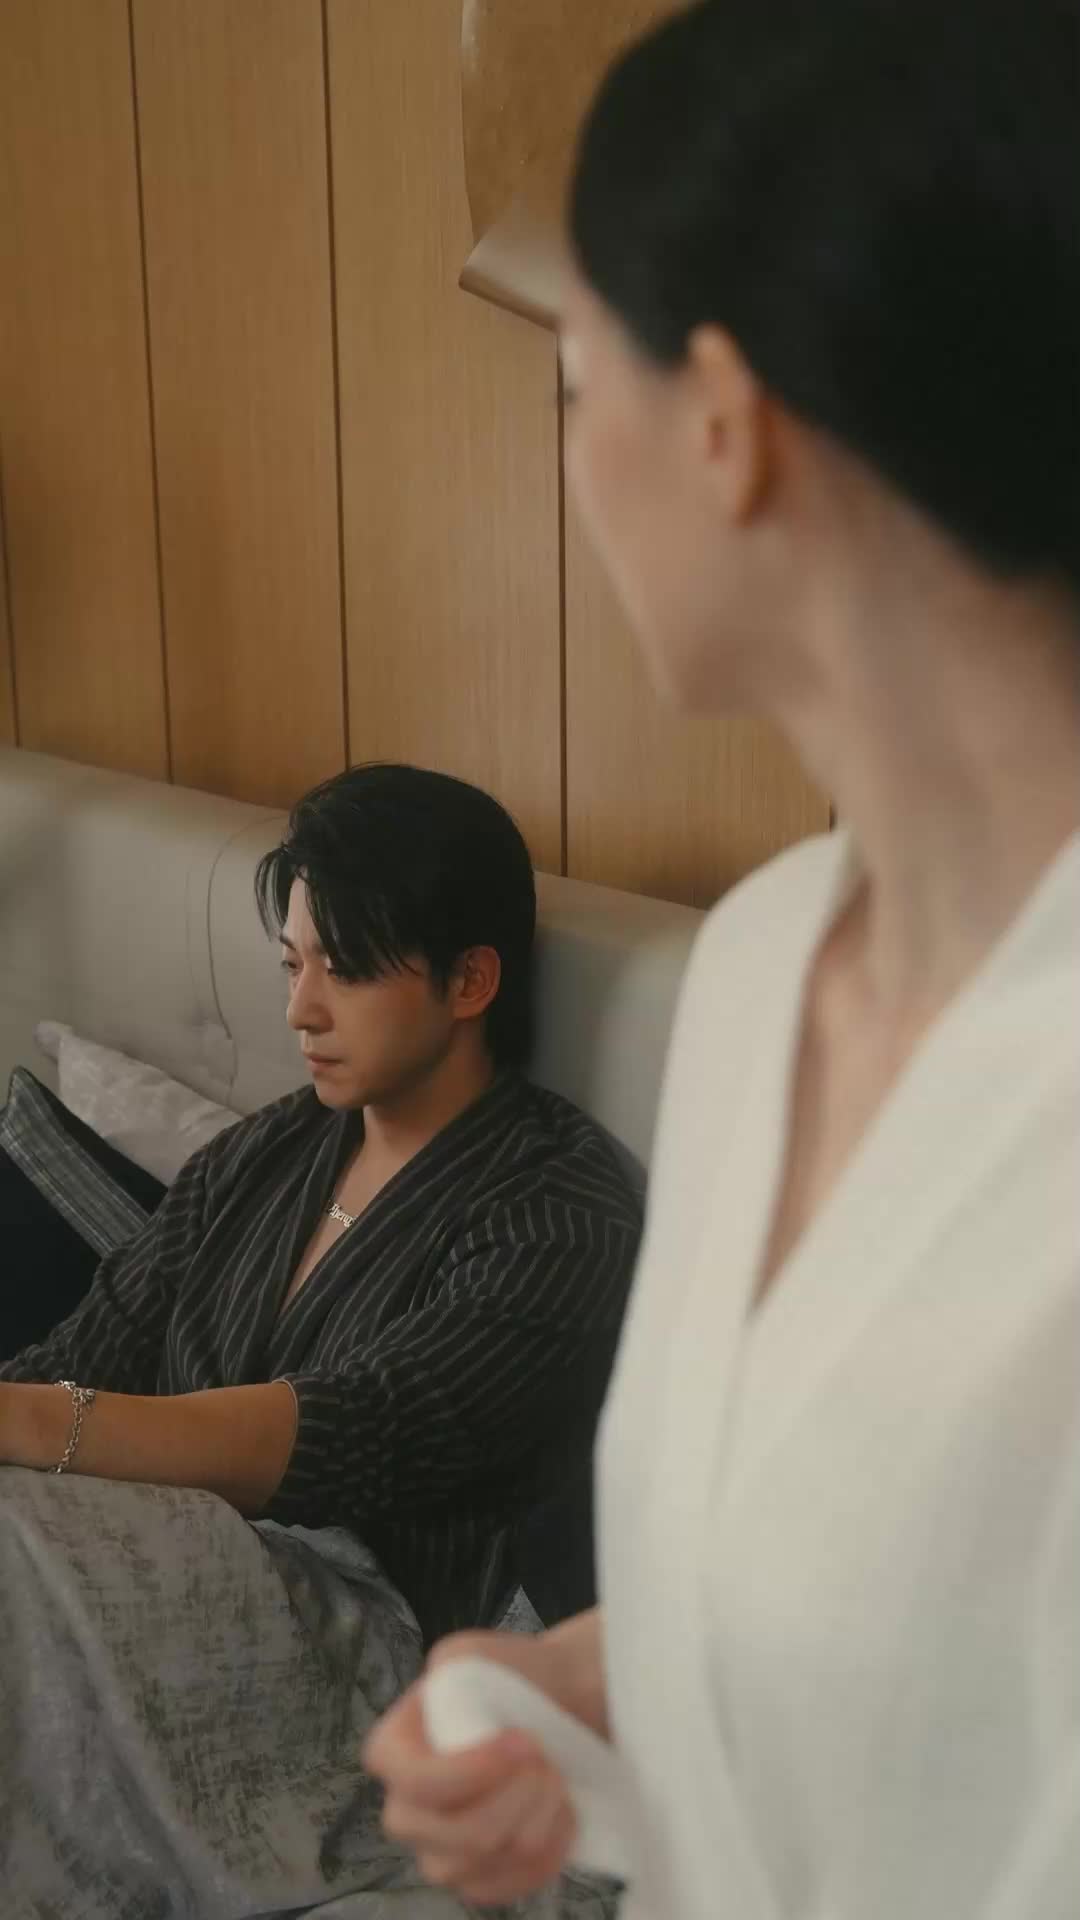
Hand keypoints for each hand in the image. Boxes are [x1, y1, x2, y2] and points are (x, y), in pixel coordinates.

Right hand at [364, 1628, 585, 1906]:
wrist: (559, 1705)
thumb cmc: (514, 1678)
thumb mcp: (475, 1652)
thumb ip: (452, 1669)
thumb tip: (450, 1705)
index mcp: (394, 1748)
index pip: (412, 1780)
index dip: (466, 1773)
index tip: (522, 1743)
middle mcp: (405, 1808)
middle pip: (446, 1835)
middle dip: (510, 1801)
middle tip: (545, 1760)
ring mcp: (438, 1851)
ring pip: (476, 1865)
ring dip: (532, 1821)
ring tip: (556, 1779)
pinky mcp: (478, 1878)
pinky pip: (501, 1890)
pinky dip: (542, 1855)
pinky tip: (562, 1814)